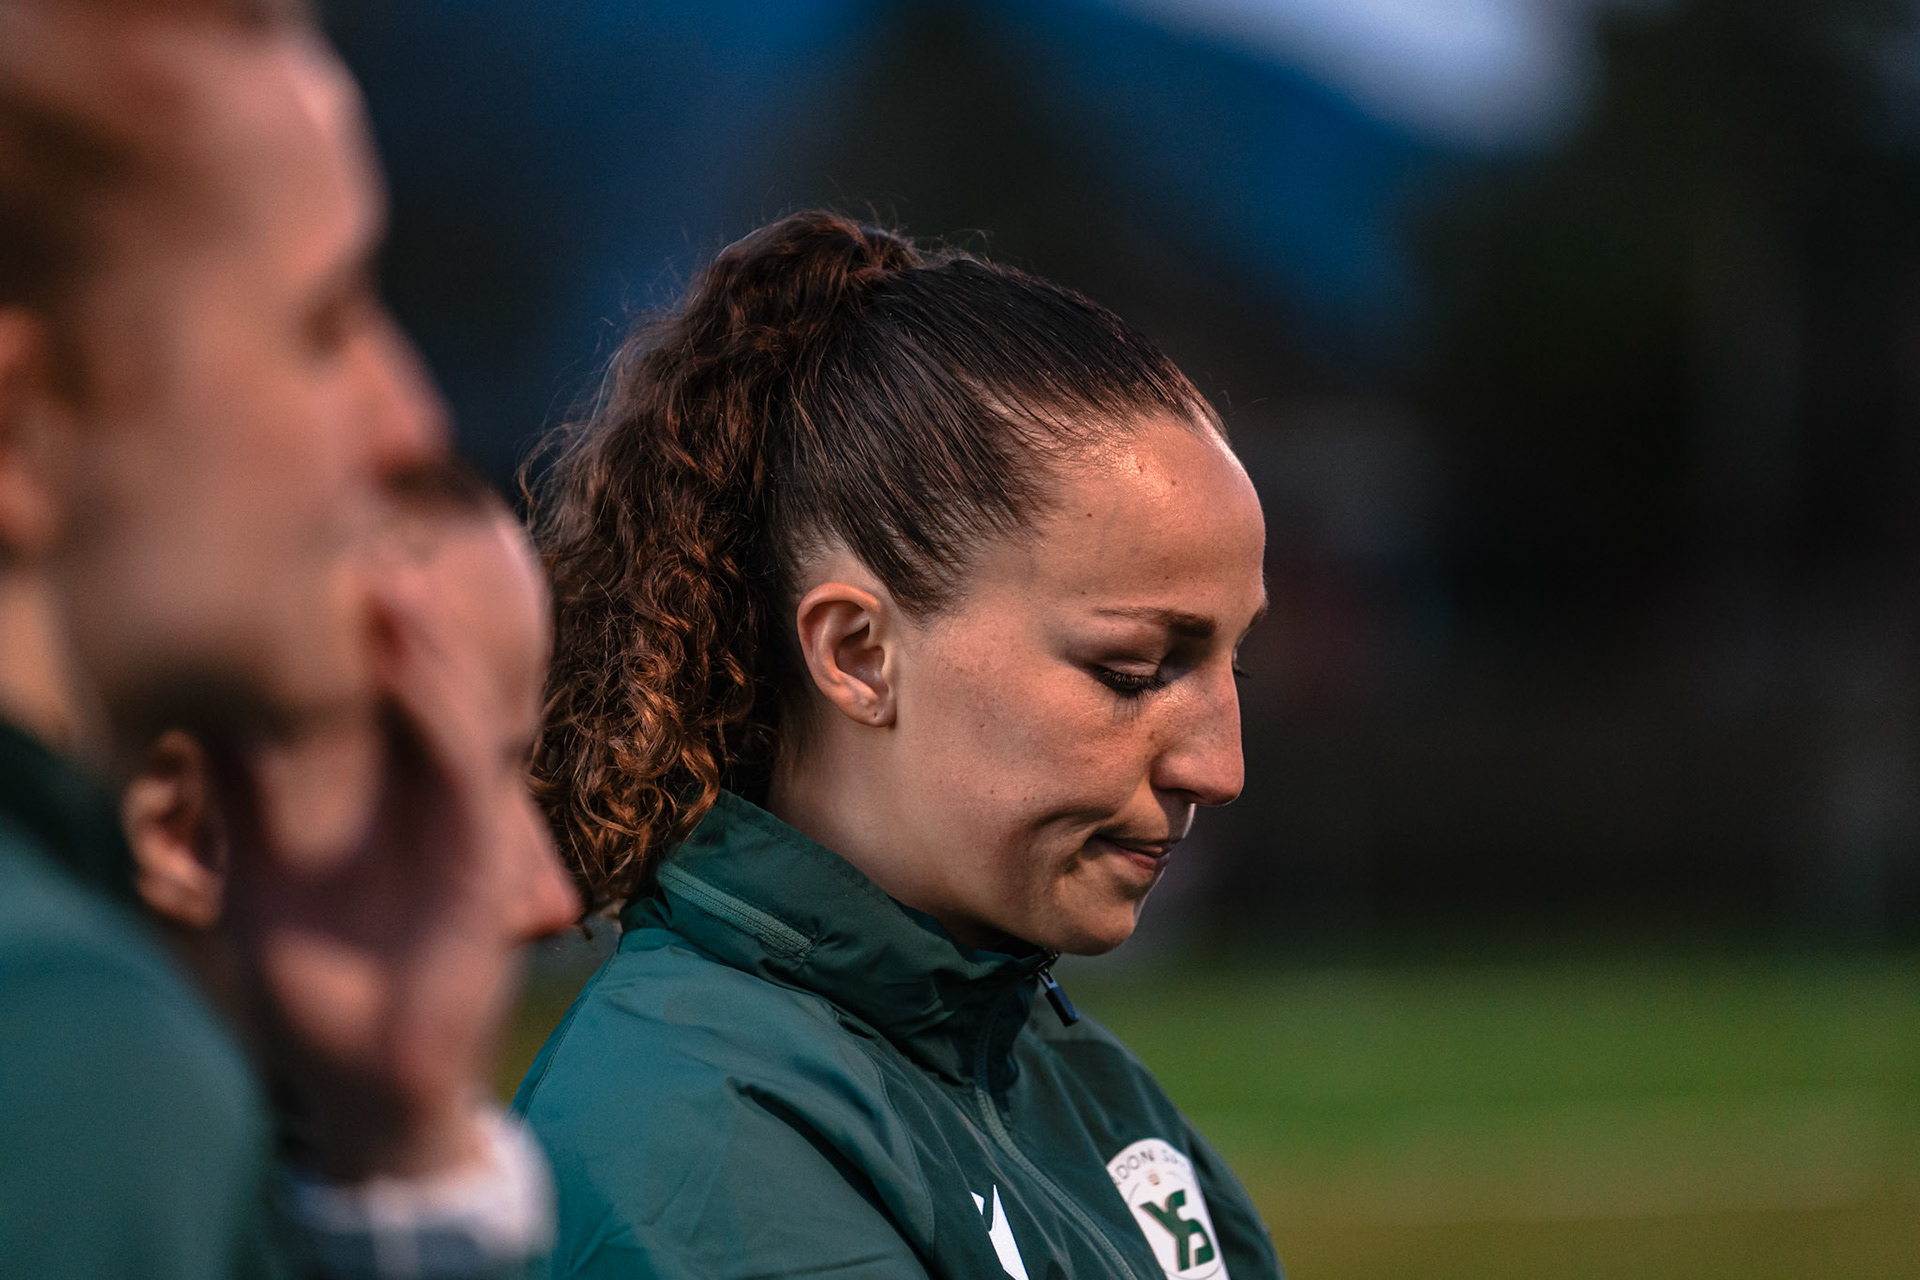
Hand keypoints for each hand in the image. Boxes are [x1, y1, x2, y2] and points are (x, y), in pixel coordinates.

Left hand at [210, 553, 547, 1180]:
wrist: (364, 1082)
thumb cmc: (316, 992)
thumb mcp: (255, 881)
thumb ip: (239, 804)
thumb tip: (197, 720)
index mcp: (380, 808)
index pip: (375, 707)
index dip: (357, 643)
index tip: (321, 575)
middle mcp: (427, 808)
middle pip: (421, 696)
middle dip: (399, 628)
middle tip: (363, 551)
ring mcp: (461, 832)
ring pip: (453, 720)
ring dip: (428, 654)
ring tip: (394, 589)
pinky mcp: (481, 864)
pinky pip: (468, 776)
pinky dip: (442, 720)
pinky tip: (413, 676)